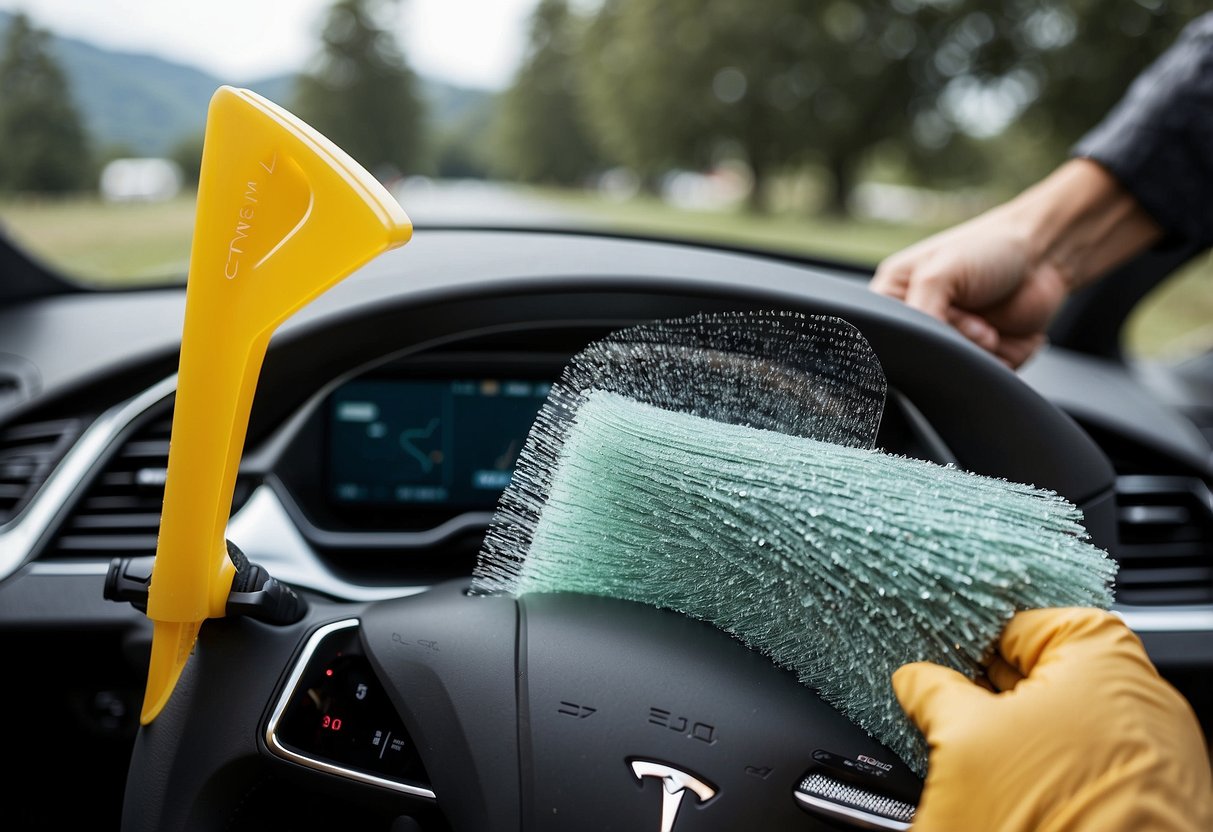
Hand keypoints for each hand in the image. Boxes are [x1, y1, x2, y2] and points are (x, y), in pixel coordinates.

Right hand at [871, 206, 1064, 367]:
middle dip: (948, 343)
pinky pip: (979, 381)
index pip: (881, 337)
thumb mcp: (939, 273)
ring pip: (948, 374)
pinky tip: (999, 338)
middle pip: (917, 360)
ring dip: (972, 354)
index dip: (907, 337)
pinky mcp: (982, 362)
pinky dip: (992, 366)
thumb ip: (918, 314)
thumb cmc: (988, 248)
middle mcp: (919, 326)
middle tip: (968, 319)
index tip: (933, 324)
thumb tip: (917, 353)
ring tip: (987, 327)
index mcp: (893, 300)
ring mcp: (951, 345)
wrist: (1047, 255)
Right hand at [893, 608, 1212, 831]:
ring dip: (1020, 730)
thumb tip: (915, 679)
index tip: (947, 656)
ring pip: (1070, 720)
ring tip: (978, 757)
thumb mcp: (962, 741)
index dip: (983, 635)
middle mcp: (1143, 702)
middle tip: (948, 705)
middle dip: (995, 686)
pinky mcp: (1150, 802)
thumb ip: (934, 691)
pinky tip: (1013, 789)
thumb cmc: (1050, 823)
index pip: (1034, 621)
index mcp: (1106, 662)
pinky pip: (1089, 760)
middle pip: (1052, 671)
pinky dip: (1051, 766)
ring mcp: (1153, 756)